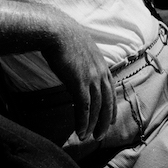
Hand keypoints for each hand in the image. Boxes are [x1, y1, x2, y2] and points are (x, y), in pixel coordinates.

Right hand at [42, 27, 116, 141]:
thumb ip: (83, 59)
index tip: (110, 119)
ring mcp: (91, 78)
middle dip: (104, 121)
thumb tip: (76, 65)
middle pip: (107, 102)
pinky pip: (84, 107)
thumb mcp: (80, 48)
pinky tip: (80, 131)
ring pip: (97, 108)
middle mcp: (100, 72)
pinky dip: (83, 121)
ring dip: (93, 125)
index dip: (111, 106)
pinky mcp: (79, 83)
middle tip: (100, 135)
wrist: (56, 30)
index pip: (110, 90)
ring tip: (88, 137)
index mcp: (101, 64)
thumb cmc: (63, 36)